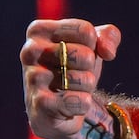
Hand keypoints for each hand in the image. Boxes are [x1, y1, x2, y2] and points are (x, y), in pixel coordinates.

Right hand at [21, 17, 123, 138]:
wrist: (56, 108)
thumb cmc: (72, 69)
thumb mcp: (91, 45)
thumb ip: (108, 35)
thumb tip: (108, 51)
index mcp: (39, 30)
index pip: (85, 31)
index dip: (93, 46)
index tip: (80, 53)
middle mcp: (30, 51)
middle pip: (85, 55)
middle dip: (90, 68)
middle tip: (76, 73)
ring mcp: (32, 77)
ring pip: (82, 79)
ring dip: (86, 86)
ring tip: (73, 88)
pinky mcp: (39, 104)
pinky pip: (76, 101)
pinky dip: (83, 103)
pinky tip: (73, 103)